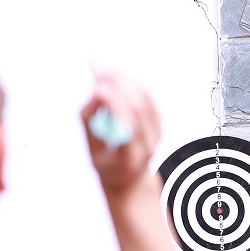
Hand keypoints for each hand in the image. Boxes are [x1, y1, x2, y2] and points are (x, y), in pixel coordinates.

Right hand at [80, 72, 161, 196]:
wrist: (129, 178)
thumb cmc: (108, 164)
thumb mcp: (93, 151)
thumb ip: (91, 124)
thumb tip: (95, 95)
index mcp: (132, 157)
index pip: (128, 126)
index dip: (114, 104)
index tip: (98, 88)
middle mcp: (149, 145)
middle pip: (139, 108)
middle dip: (119, 86)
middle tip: (100, 72)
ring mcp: (157, 134)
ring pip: (145, 99)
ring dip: (126, 82)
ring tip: (106, 72)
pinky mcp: (158, 123)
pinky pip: (148, 99)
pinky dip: (133, 86)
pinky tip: (118, 80)